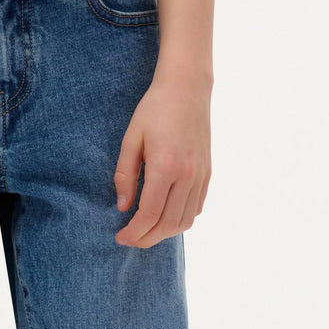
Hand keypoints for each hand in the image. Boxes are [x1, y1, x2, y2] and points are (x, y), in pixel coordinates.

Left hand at [113, 77, 210, 248]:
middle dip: (147, 239)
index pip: (149, 215)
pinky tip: (165, 216)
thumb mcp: (131, 139)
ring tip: (146, 231)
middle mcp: (187, 175)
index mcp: (165, 166)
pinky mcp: (208, 173)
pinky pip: (196, 208)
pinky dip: (180, 220)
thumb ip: (125, 176)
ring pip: (185, 221)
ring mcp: (201, 175)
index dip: (134, 232)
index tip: (120, 237)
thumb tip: (123, 207)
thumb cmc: (154, 110)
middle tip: (130, 239)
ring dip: (164, 233)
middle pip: (168, 224)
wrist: (187, 89)